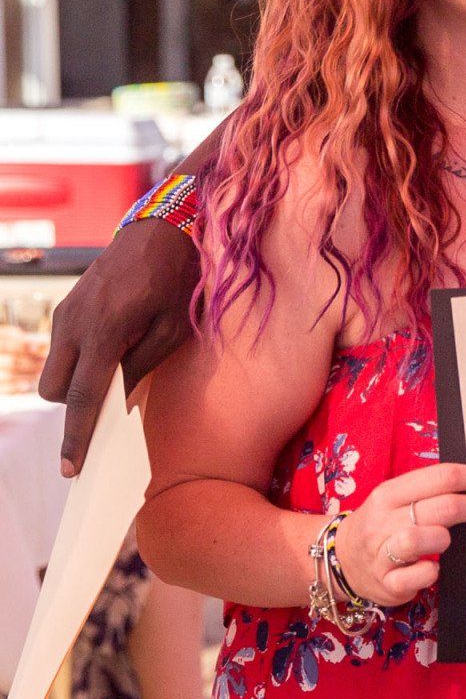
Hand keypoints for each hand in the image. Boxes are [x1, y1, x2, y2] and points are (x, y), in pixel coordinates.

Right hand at [40, 219, 198, 474]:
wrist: (163, 228)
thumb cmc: (178, 280)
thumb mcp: (173, 330)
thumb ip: (142, 368)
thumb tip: (121, 402)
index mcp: (102, 334)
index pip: (82, 400)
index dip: (76, 438)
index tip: (70, 470)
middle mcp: (73, 324)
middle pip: (55, 392)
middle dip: (75, 405)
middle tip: (111, 402)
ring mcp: (65, 313)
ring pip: (53, 370)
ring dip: (76, 380)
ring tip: (117, 368)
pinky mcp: (67, 305)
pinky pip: (62, 347)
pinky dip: (79, 359)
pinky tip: (112, 348)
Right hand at [332, 462, 465, 607]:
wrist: (340, 562)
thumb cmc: (383, 528)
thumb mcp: (399, 501)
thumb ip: (433, 493)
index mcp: (390, 493)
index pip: (441, 477)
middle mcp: (384, 520)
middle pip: (441, 507)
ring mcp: (382, 553)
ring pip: (418, 539)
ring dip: (443, 538)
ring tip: (447, 540)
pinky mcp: (386, 583)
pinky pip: (414, 577)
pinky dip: (429, 573)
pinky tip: (434, 569)